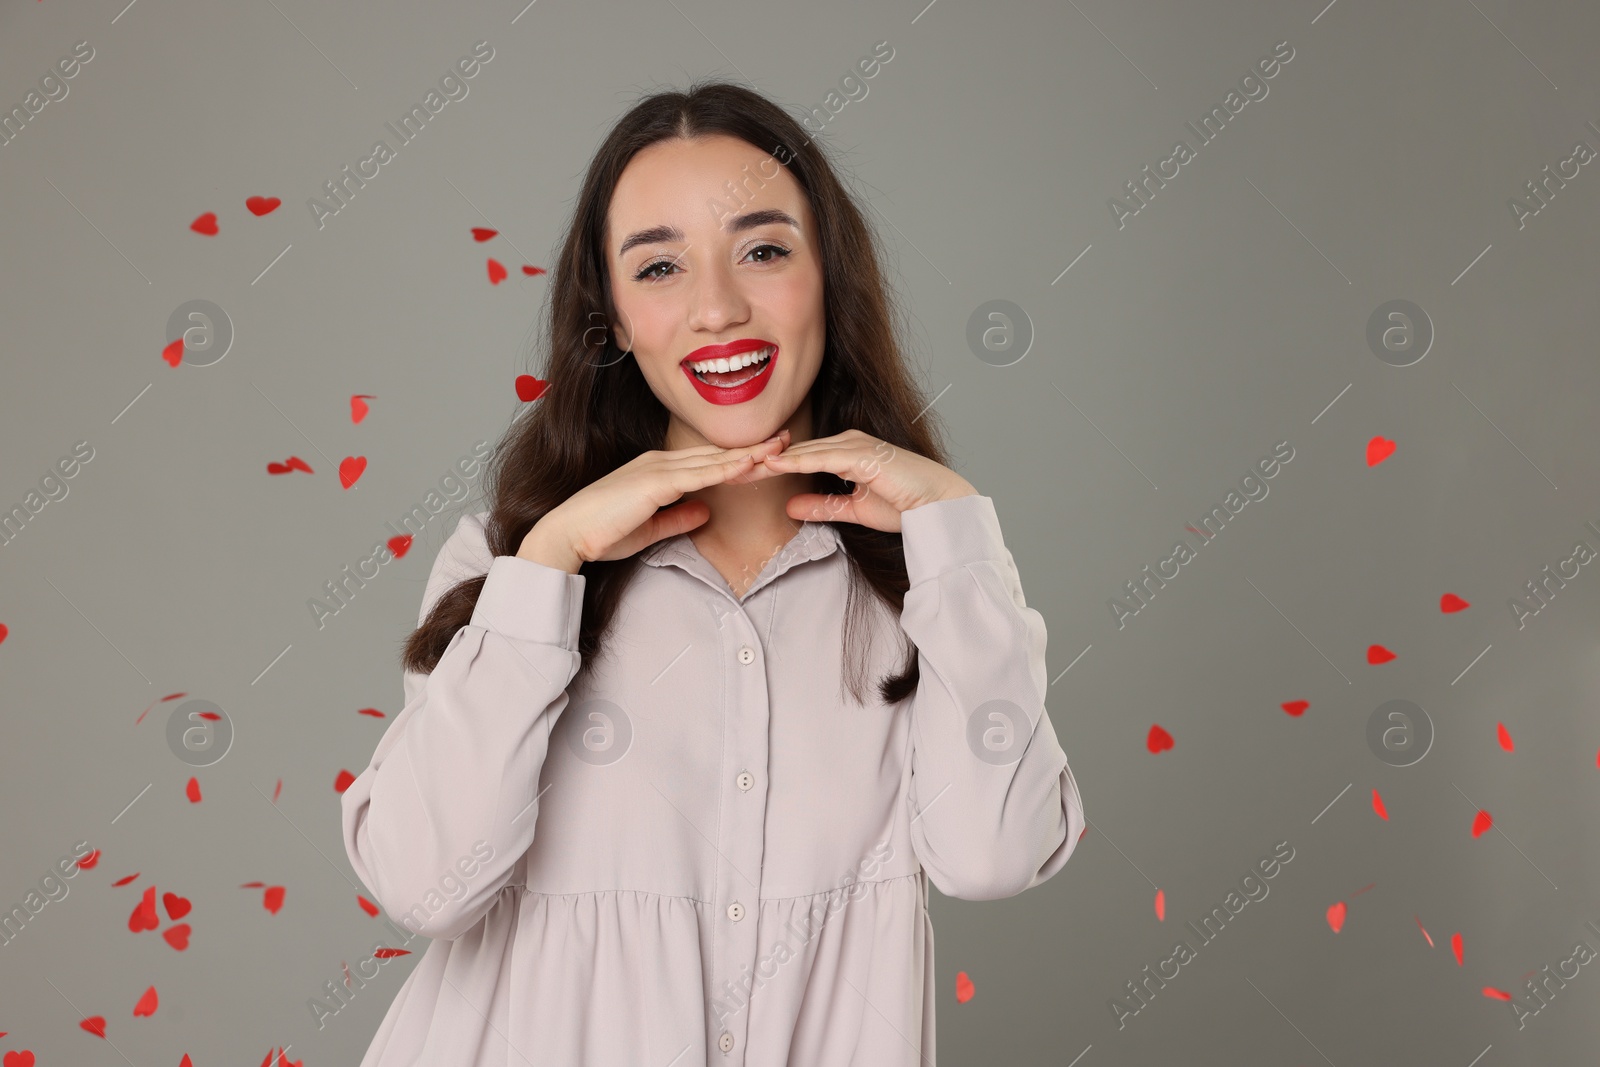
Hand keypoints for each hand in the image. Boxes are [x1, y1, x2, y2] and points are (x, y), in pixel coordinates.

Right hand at [517, 430, 791, 570]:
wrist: (568, 535)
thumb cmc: (602, 533)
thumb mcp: (649, 528)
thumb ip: (678, 518)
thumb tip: (706, 513)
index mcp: (658, 472)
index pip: (707, 462)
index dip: (739, 457)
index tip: (768, 454)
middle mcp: (660, 464)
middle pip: (716, 455)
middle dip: (753, 448)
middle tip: (787, 439)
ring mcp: (657, 470)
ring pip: (712, 461)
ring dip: (747, 454)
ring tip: (780, 447)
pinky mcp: (654, 483)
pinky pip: (698, 475)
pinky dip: (725, 469)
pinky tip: (748, 466)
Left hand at [745, 429, 976, 532]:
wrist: (938, 507)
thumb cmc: (905, 505)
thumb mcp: (853, 509)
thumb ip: (823, 506)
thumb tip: (790, 508)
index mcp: (845, 451)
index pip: (798, 457)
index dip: (769, 467)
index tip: (741, 474)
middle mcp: (848, 442)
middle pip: (795, 451)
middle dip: (762, 461)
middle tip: (727, 468)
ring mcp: (856, 445)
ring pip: (804, 452)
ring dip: (773, 460)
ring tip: (741, 466)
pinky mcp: (863, 454)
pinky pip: (822, 457)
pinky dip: (797, 461)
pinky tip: (774, 465)